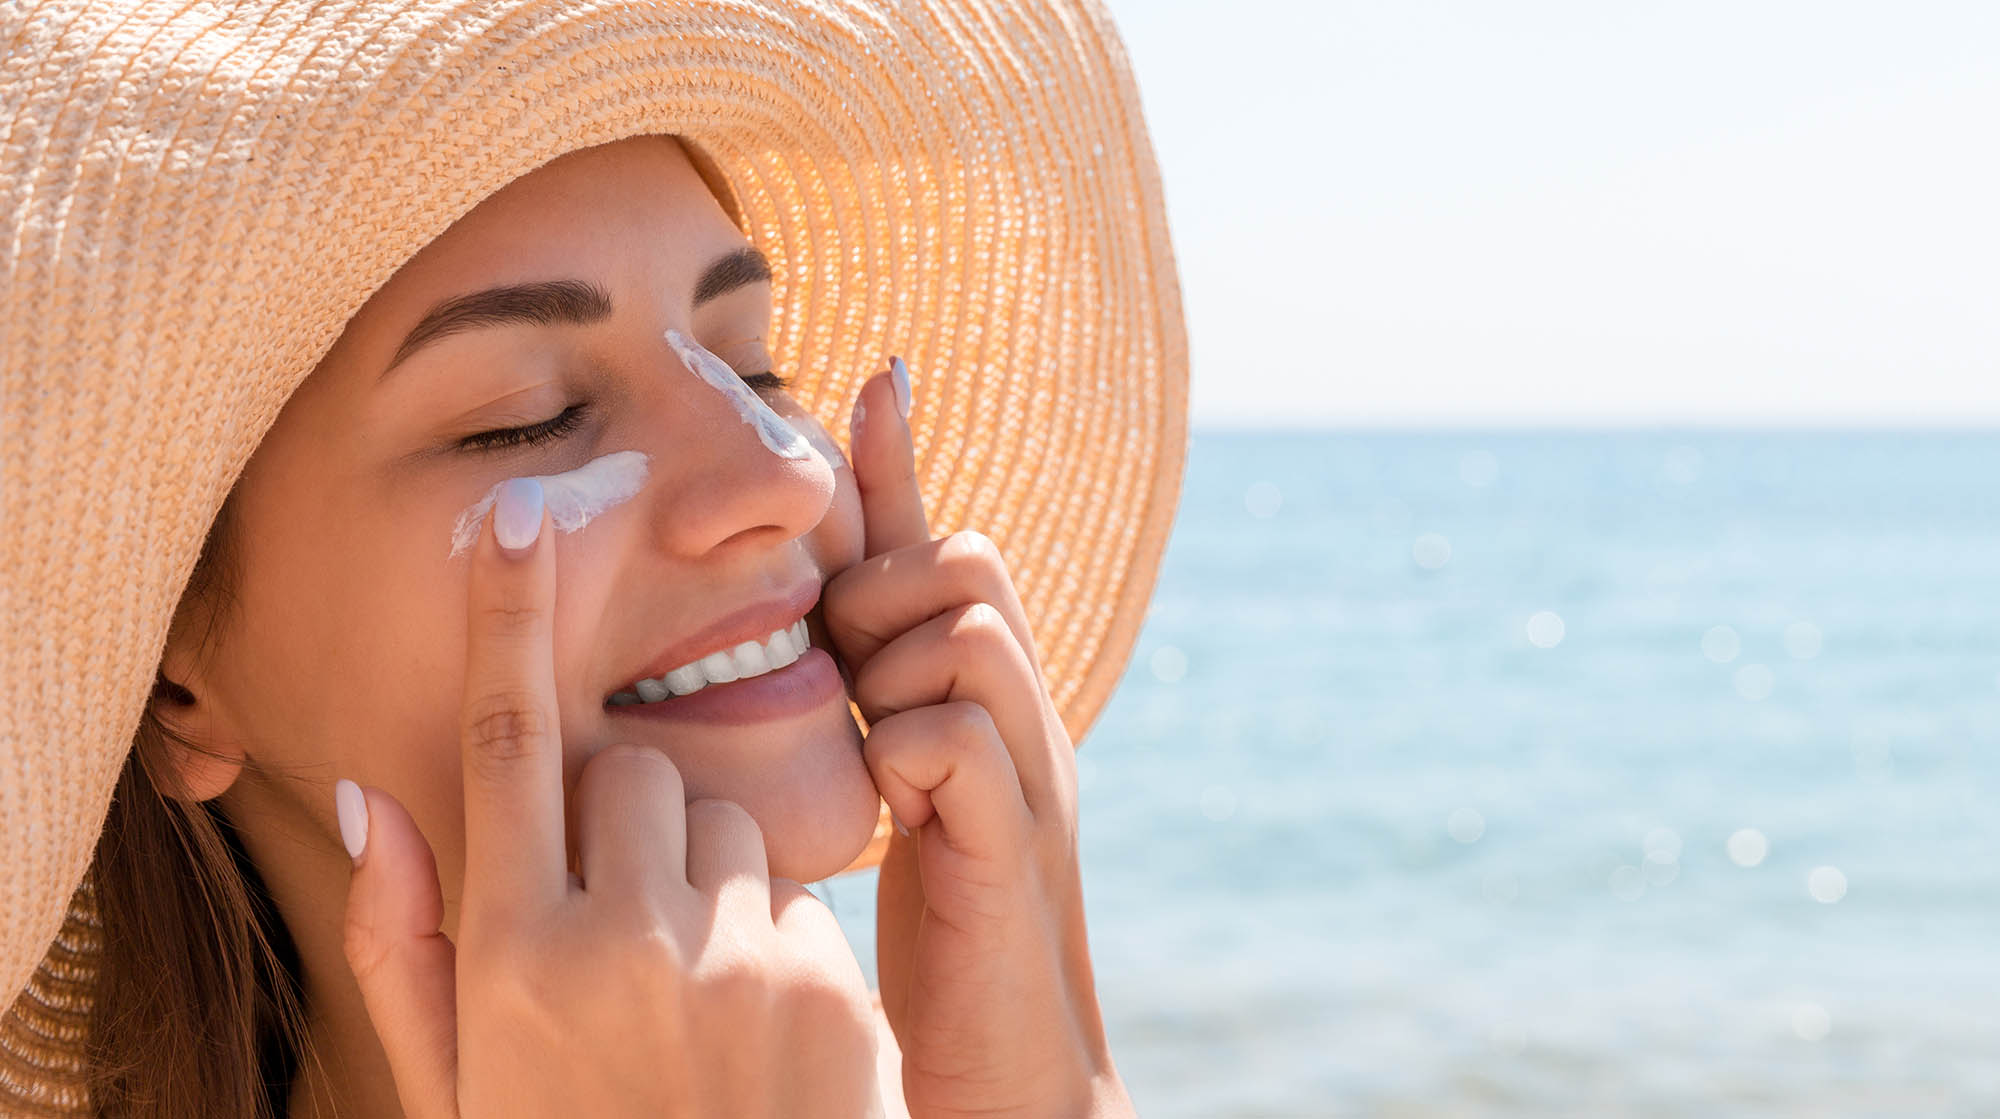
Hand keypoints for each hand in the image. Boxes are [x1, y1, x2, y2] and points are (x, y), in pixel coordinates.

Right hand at [337, 477, 883, 1117]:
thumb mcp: (460, 1079)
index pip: (505, 746)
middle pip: (636, 772)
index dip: (508, 623)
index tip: (518, 521)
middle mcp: (616, 945)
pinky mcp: (825, 985)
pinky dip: (775, 942)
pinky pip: (797, 899)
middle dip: (632, 822)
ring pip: (724, 825)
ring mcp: (730, 962)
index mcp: (510, 958)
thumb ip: (405, 944)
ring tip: (696, 1003)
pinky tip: (760, 1041)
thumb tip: (373, 794)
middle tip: (631, 929)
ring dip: (707, 882)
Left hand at [826, 362, 1133, 1117]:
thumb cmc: (935, 941)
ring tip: (872, 744)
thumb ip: (858, 715)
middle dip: (886, 591)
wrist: (1007, 1075)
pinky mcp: (1013, 845)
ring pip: (965, 627)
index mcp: (983, 702)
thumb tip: (811, 630)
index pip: (943, 548)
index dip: (902, 463)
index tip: (873, 371)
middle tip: (850, 675)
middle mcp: (1021, 718)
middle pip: (964, 560)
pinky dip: (908, 751)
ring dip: (892, 666)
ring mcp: (1029, 774)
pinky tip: (891, 809)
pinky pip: (956, 732)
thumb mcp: (889, 801)